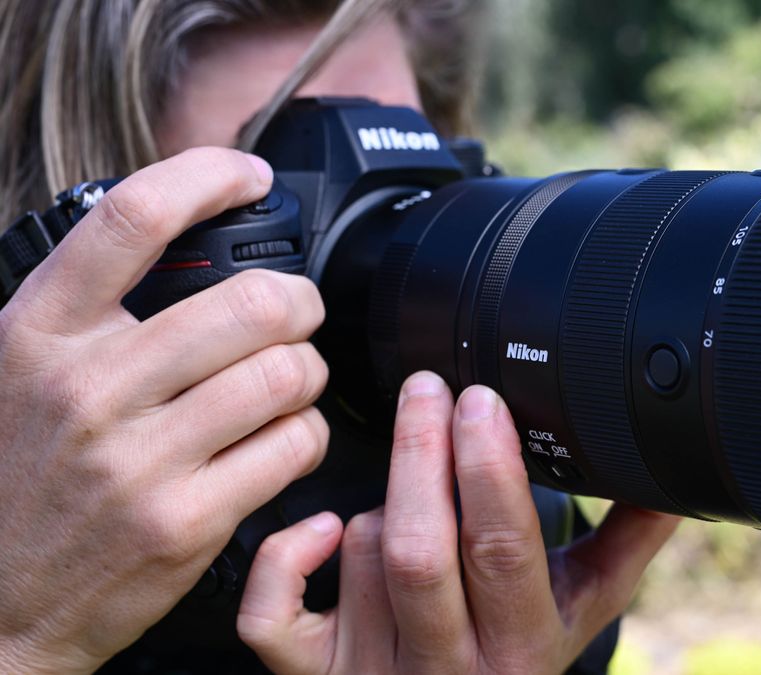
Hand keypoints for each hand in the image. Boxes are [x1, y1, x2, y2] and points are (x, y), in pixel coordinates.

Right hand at [0, 148, 329, 673]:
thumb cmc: (22, 479)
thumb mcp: (20, 372)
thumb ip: (88, 312)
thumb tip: (183, 238)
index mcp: (39, 333)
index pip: (133, 219)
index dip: (206, 175)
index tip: (246, 175)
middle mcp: (87, 389)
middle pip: (250, 302)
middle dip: (300, 302)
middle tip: (297, 313)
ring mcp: (137, 460)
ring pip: (285, 374)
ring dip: (308, 371)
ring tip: (291, 380)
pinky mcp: (185, 521)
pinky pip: (292, 446)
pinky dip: (307, 435)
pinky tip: (284, 438)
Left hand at [238, 371, 679, 673]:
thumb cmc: (520, 653)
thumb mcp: (584, 604)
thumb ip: (629, 539)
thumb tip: (676, 475)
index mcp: (520, 643)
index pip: (499, 549)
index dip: (487, 469)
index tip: (481, 401)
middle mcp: (444, 668)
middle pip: (417, 550)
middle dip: (421, 456)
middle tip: (429, 389)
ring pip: (356, 557)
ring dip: (377, 501)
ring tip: (411, 489)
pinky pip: (271, 615)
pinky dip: (286, 556)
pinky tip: (321, 526)